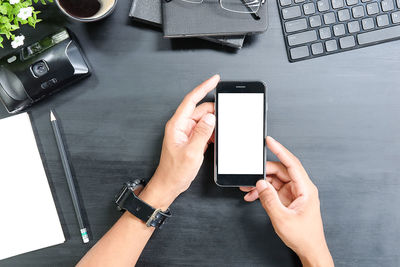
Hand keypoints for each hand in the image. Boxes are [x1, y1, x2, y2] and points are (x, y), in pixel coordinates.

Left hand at [139, 75, 219, 209]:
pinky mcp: (190, 139)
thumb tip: (211, 118)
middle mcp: (181, 126)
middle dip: (214, 111)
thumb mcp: (192, 152)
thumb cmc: (175, 171)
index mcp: (177, 125)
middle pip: (200, 110)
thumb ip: (202, 133)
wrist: (170, 184)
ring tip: (222, 130)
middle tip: (227, 114)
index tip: (215, 80)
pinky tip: (217, 137)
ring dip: (214, 124)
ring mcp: (186, 133)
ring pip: (204, 121)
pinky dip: (212, 132)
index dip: (204, 87)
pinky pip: (203, 130)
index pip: (191, 100)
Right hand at [240, 137, 333, 266]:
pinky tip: (253, 196)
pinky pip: (273, 189)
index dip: (280, 150)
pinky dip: (263, 192)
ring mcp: (294, 193)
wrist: (309, 249)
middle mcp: (301, 188)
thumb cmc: (304, 236)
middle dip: (263, 172)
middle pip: (280, 171)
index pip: (292, 163)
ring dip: (261, 183)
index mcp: (306, 189)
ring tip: (248, 188)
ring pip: (275, 180)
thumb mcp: (282, 218)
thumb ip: (269, 200)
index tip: (270, 141)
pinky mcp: (288, 199)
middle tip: (250, 174)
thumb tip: (261, 184)